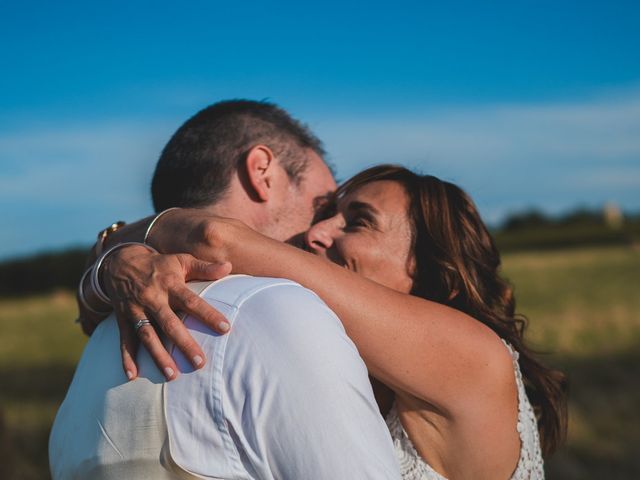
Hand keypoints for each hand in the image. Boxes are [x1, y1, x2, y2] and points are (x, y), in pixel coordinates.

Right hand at [102, 244, 231, 380]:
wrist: (120, 262)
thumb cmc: (159, 265)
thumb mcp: (181, 260)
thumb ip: (205, 267)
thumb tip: (228, 266)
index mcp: (170, 285)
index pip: (192, 301)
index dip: (208, 315)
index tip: (225, 328)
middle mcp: (153, 299)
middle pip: (169, 324)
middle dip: (184, 344)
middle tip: (200, 363)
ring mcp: (136, 310)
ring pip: (148, 336)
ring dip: (159, 357)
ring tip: (172, 376)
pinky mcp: (122, 319)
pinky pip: (124, 340)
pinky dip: (126, 358)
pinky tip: (132, 376)